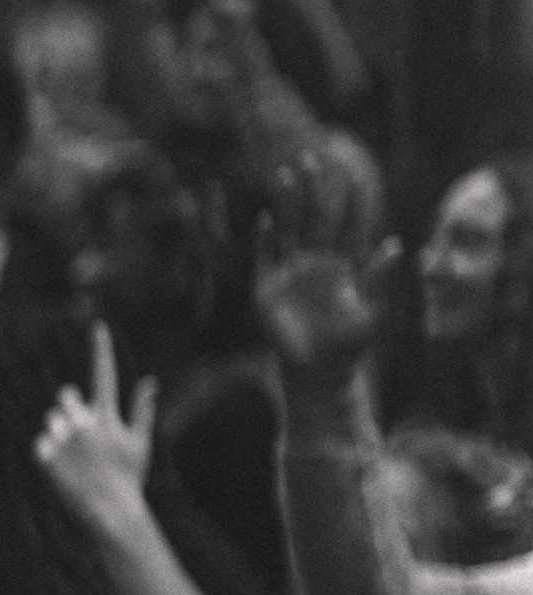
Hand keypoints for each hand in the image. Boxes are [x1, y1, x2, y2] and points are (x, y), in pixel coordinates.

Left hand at [35, 322, 158, 527]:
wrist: (108, 511)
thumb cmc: (128, 477)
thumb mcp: (139, 443)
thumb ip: (141, 410)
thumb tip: (150, 381)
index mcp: (106, 416)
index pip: (103, 373)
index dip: (101, 348)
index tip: (98, 326)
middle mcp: (82, 422)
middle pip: (66, 396)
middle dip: (71, 408)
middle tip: (82, 434)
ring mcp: (62, 439)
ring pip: (52, 421)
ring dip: (61, 433)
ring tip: (76, 459)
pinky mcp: (44, 456)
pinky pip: (42, 444)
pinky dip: (50, 453)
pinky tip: (65, 469)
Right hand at [255, 150, 397, 378]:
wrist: (318, 372)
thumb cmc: (349, 346)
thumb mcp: (373, 313)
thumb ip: (379, 280)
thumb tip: (394, 244)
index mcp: (343, 264)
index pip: (347, 224)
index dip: (351, 201)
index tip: (356, 174)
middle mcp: (315, 263)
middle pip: (314, 217)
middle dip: (313, 189)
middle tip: (312, 158)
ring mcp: (289, 274)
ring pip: (288, 229)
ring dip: (287, 203)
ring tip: (285, 175)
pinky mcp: (267, 290)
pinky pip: (265, 258)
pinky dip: (265, 240)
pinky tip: (266, 219)